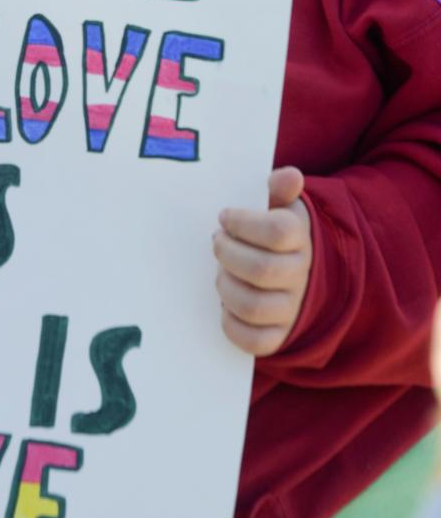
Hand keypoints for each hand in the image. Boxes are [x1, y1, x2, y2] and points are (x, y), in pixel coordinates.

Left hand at [214, 166, 312, 356]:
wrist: (296, 272)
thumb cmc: (276, 234)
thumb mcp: (280, 206)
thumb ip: (280, 188)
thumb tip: (290, 176)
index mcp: (301, 239)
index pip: (279, 232)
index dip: (243, 222)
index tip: (225, 217)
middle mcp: (301, 275)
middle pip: (261, 269)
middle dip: (228, 253)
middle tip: (217, 241)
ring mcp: (291, 308)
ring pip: (253, 306)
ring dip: (226, 287)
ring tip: (221, 272)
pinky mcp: (279, 335)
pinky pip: (255, 341)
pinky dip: (232, 325)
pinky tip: (224, 305)